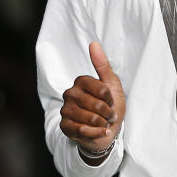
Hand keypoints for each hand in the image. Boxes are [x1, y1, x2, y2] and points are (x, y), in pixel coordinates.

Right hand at [60, 41, 126, 155]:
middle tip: (109, 115)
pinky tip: (99, 131)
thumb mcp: (112, 84)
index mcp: (81, 81)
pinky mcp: (64, 126)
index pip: (101, 89)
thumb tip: (93, 43)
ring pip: (89, 118)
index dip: (110, 98)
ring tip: (103, 123)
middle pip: (95, 105)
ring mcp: (65, 110)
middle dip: (108, 113)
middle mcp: (70, 94)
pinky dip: (96, 133)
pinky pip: (82, 130)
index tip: (110, 101)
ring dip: (102, 124)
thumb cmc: (111, 106)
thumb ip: (103, 64)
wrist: (107, 130)